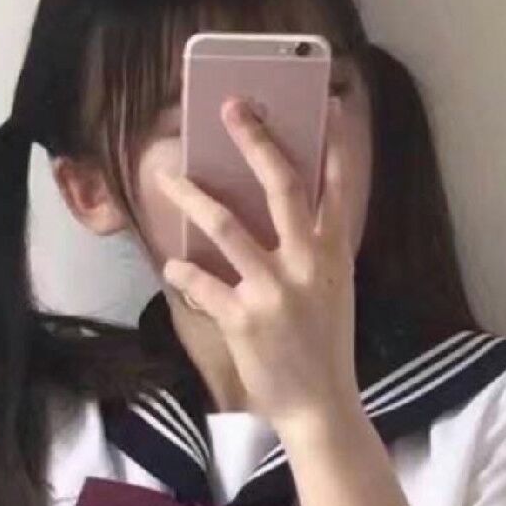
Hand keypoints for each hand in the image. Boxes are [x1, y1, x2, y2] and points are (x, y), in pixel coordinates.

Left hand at [157, 95, 359, 436]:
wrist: (319, 405)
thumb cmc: (324, 344)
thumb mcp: (333, 289)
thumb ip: (313, 248)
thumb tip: (283, 210)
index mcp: (333, 254)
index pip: (338, 187)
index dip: (334, 142)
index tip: (327, 101)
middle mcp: (307, 263)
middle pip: (281, 186)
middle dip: (255, 141)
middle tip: (230, 108)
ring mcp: (274, 290)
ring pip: (227, 225)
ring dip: (192, 196)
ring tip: (166, 177)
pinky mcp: (243, 318)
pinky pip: (201, 284)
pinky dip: (183, 272)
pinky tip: (173, 266)